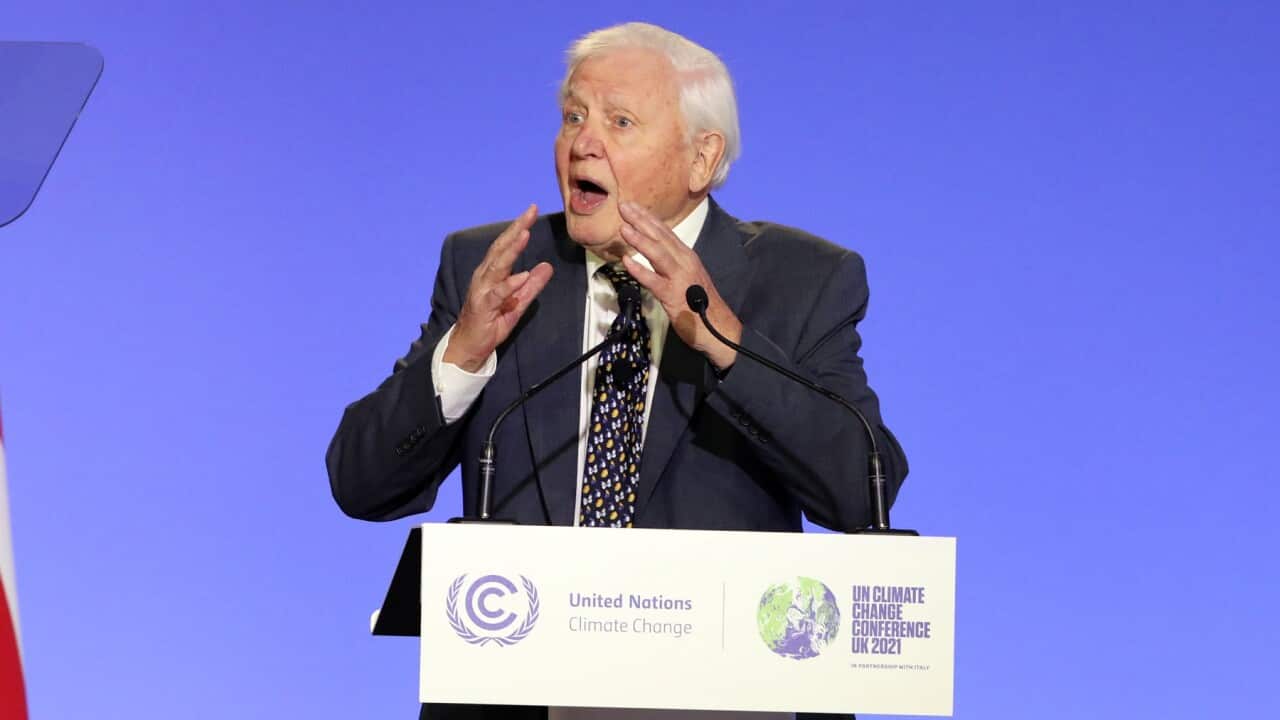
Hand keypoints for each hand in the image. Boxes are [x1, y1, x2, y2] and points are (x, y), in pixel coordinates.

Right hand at [446, 204, 553, 371]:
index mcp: (492, 273)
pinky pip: (497, 294)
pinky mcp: (482, 306)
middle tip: (530, 212)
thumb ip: (532, 286)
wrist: (469, 347)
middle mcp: (484, 277)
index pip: (506, 245)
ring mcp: (482, 290)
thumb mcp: (518, 303)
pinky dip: (510, 284)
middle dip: (516, 229)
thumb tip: (547, 266)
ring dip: (512, 250)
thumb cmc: (490, 323)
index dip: (519, 227)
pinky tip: (522, 276)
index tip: (532, 211)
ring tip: (525, 235)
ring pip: (497, 266)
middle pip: (500, 248)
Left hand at [617, 200, 741, 369]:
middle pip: (660, 237)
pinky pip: (654, 281)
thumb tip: (653, 252)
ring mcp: (679, 278)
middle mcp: (684, 262)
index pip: (665, 232)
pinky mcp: (673, 296)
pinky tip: (626, 262)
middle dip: (641, 220)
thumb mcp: (686, 276)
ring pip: (658, 254)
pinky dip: (640, 270)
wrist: (719, 328)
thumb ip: (671, 263)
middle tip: (623, 206)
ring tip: (624, 227)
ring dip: (640, 239)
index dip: (648, 217)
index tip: (632, 205)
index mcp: (686, 256)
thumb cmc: (700, 304)